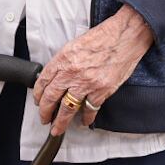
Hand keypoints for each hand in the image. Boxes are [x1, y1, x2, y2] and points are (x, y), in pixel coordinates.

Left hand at [33, 5, 154, 135]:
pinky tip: (84, 122)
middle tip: (44, 118)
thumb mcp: (76, 44)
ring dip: (61, 121)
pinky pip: (90, 109)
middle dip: (45, 112)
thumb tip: (56, 77)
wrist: (126, 36)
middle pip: (52, 98)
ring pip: (68, 108)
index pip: (44, 81)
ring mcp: (87, 83)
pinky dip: (86, 118)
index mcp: (64, 58)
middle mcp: (73, 72)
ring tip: (57, 128)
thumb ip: (64, 61)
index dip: (38, 94)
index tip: (38, 101)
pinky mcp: (102, 91)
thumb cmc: (104, 37)